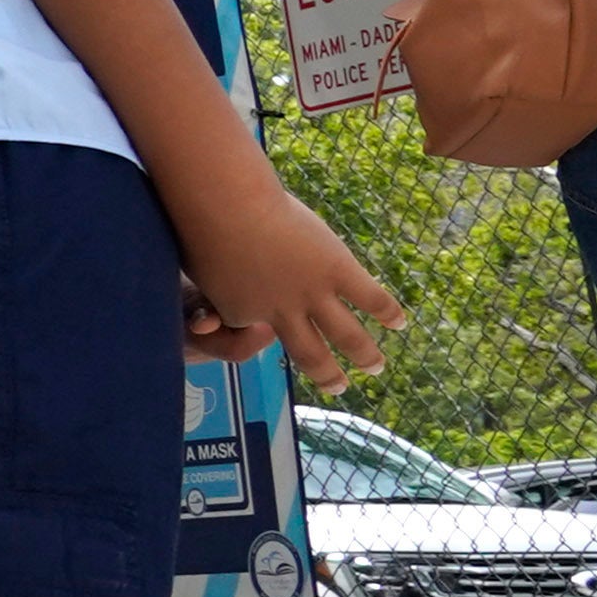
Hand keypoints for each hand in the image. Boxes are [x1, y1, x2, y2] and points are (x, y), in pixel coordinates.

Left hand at [172, 174, 400, 388]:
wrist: (227, 208)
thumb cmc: (202, 225)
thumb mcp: (196, 265)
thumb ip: (214, 281)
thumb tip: (220, 282)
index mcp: (240, 314)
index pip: (250, 327)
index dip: (256, 317)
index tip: (263, 315)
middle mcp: (280, 313)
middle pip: (308, 354)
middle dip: (326, 374)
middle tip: (338, 387)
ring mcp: (311, 293)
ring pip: (346, 335)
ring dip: (364, 353)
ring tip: (376, 368)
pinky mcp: (337, 270)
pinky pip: (368, 297)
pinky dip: (387, 311)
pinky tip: (400, 323)